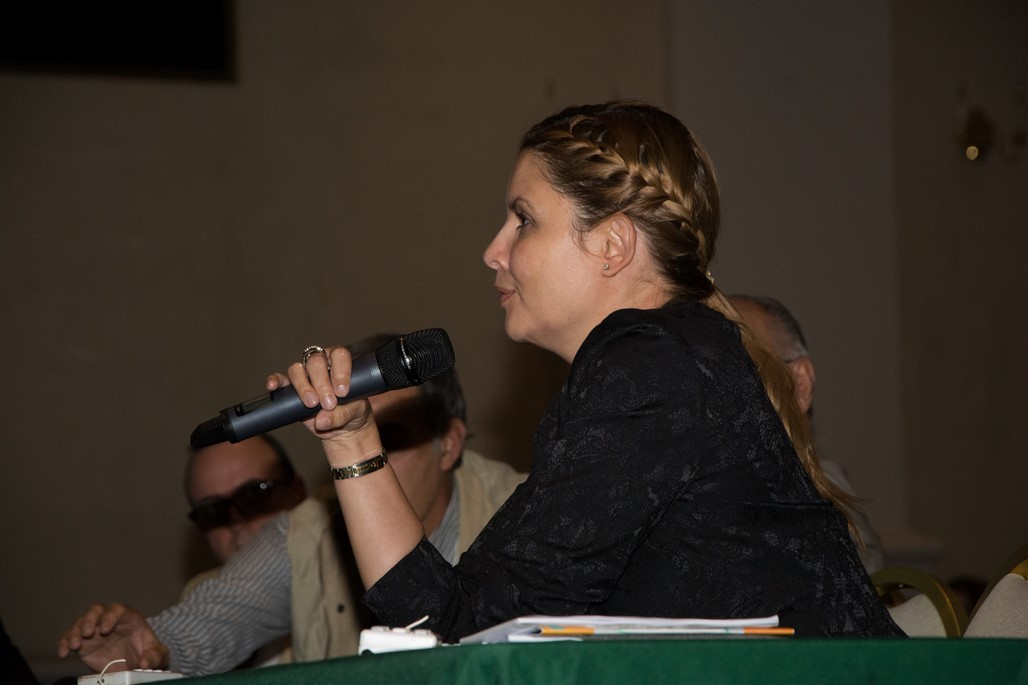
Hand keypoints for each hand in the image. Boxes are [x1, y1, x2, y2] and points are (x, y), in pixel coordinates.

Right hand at [56, 603, 168, 671]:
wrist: (137, 663)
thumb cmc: (148, 652)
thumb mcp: (157, 655)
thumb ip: (154, 657)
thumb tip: (144, 663)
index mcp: (128, 618)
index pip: (117, 610)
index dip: (109, 616)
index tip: (104, 629)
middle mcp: (108, 621)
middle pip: (95, 610)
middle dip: (89, 619)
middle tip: (86, 633)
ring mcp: (94, 631)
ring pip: (80, 622)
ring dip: (74, 631)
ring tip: (73, 645)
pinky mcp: (84, 644)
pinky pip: (69, 638)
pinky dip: (63, 643)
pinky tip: (62, 653)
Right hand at [265, 346, 380, 455]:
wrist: (343, 428)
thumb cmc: (353, 412)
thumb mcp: (356, 413)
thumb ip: (341, 415)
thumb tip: (320, 420)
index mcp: (340, 362)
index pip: (339, 356)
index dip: (340, 372)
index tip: (342, 392)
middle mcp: (321, 363)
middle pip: (316, 362)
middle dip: (322, 383)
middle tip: (329, 403)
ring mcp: (304, 375)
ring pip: (297, 370)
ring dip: (303, 386)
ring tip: (312, 403)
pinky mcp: (290, 389)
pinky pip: (280, 380)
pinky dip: (275, 381)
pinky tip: (273, 386)